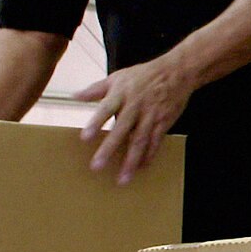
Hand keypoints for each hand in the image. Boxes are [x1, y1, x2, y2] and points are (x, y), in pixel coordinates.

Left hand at [76, 56, 193, 183]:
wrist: (176, 72)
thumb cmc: (143, 75)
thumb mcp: (117, 77)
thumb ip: (95, 89)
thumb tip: (74, 96)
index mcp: (121, 94)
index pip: (106, 109)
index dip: (96, 123)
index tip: (85, 138)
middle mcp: (135, 106)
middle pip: (122, 130)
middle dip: (109, 149)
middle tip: (97, 166)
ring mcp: (151, 116)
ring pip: (140, 141)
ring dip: (131, 161)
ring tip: (122, 179)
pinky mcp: (163, 123)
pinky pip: (155, 142)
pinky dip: (149, 156)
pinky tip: (141, 168)